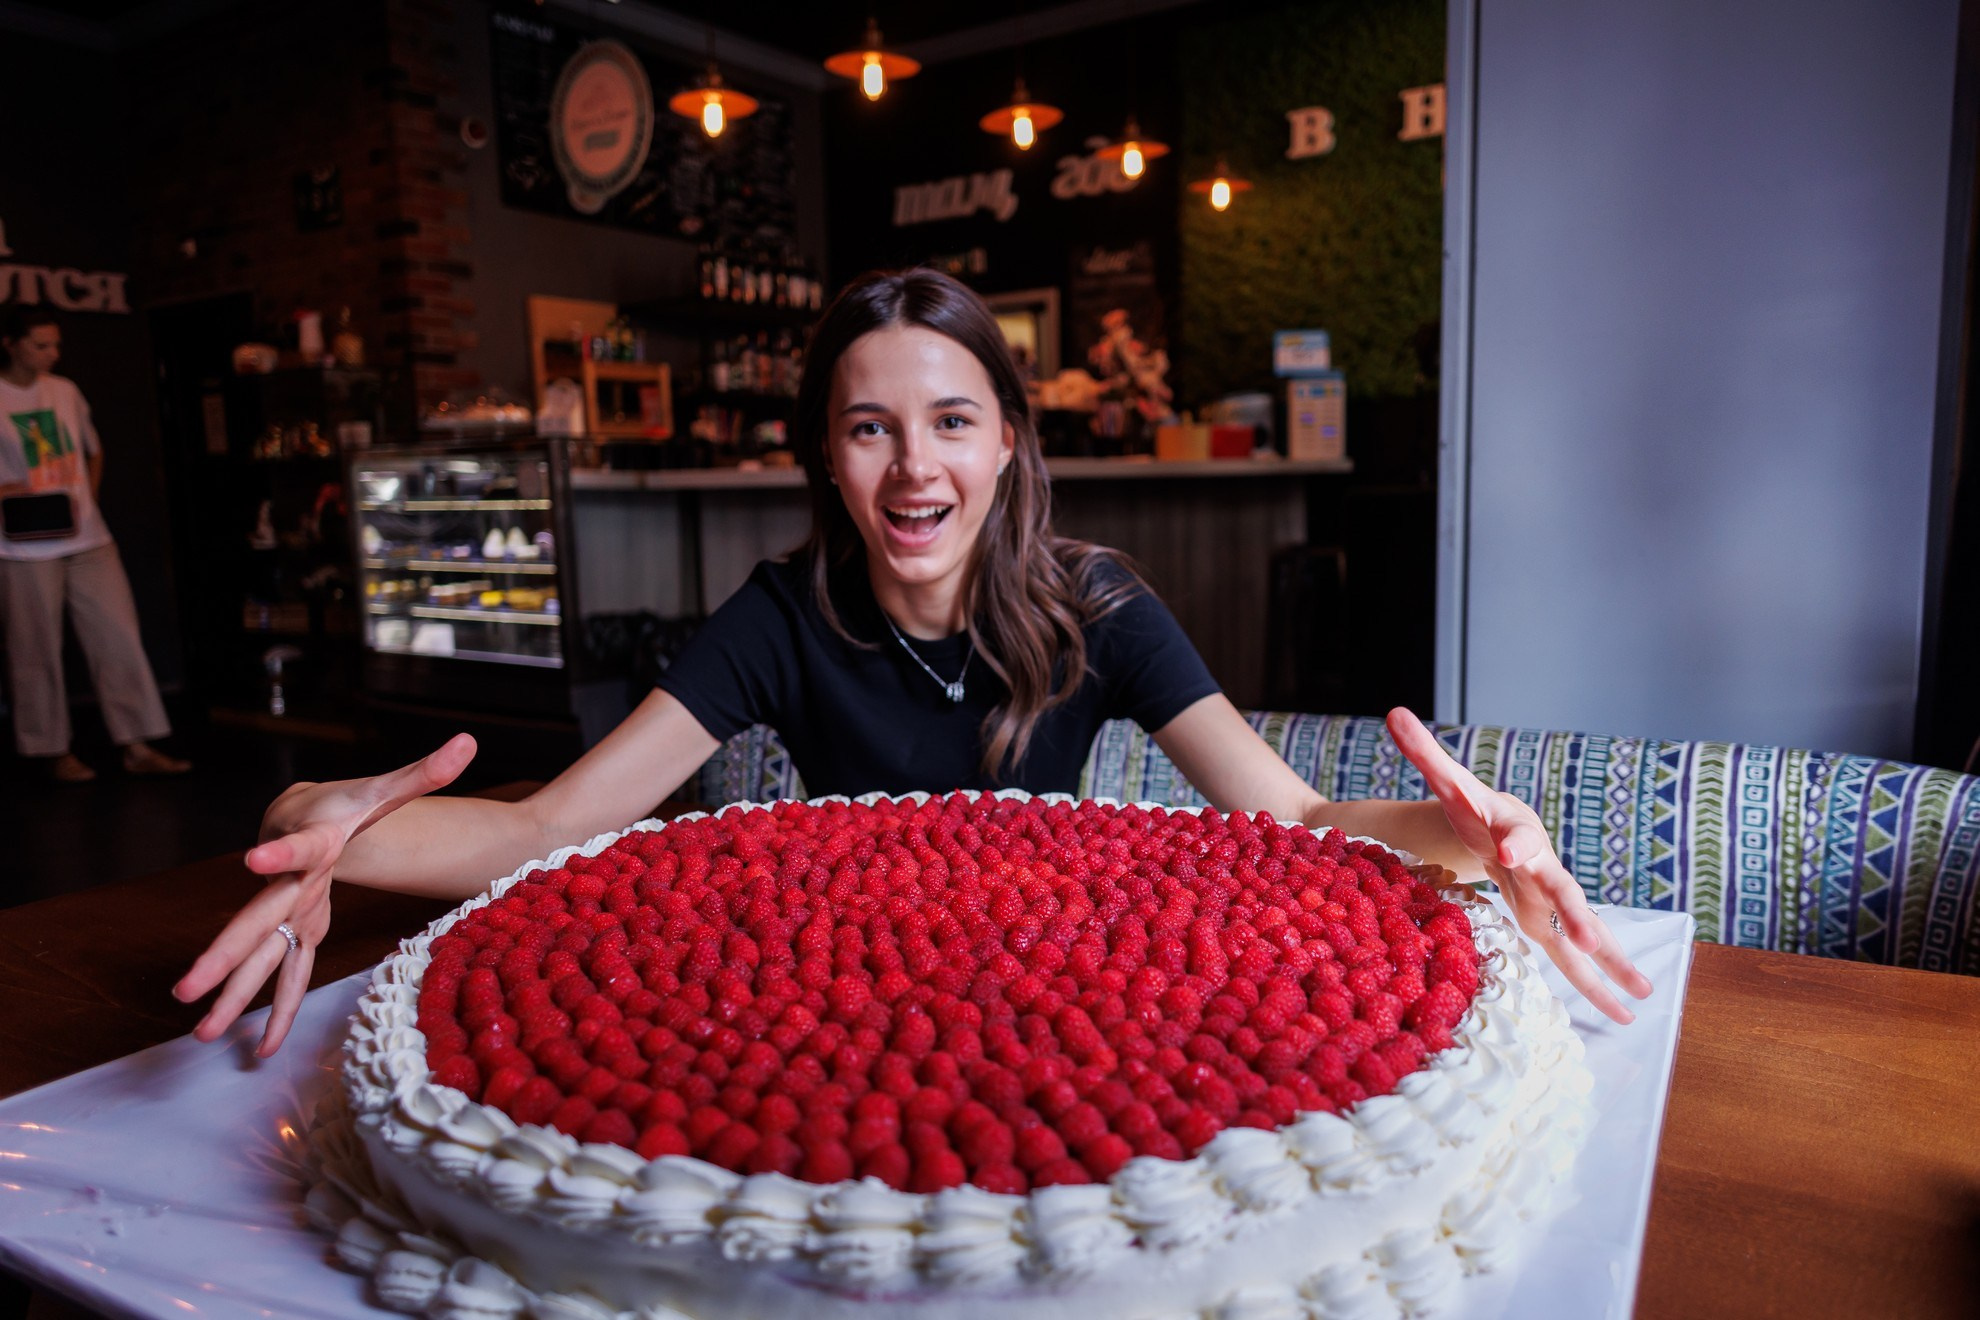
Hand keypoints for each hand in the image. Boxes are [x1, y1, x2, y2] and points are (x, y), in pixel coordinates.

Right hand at [172, 734, 476, 1055]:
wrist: (304, 810)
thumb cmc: (347, 802)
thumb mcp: (387, 788)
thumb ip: (426, 769)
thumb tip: (468, 740)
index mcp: (314, 844)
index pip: (298, 847)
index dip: (280, 851)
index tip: (253, 857)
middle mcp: (290, 883)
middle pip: (255, 921)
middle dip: (223, 954)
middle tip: (189, 987)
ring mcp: (288, 910)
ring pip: (258, 957)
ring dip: (231, 995)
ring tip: (200, 1035)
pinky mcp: (296, 928)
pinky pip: (284, 971)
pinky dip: (274, 1008)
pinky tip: (259, 1050)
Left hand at [1386, 708, 1652, 1024]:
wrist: (1499, 823)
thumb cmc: (1472, 803)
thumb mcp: (1447, 781)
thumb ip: (1423, 751)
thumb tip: (1393, 712)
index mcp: (1515, 828)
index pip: (1518, 834)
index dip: (1516, 843)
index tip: (1509, 854)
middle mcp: (1542, 864)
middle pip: (1561, 888)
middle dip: (1576, 913)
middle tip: (1590, 939)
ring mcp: (1549, 896)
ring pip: (1581, 928)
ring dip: (1607, 959)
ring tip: (1640, 992)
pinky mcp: (1545, 922)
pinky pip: (1572, 956)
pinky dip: (1597, 983)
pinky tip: (1626, 1012)